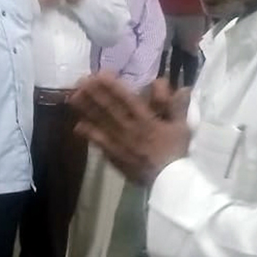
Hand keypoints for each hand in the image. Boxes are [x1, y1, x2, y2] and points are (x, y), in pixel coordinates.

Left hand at [69, 73, 190, 184]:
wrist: (169, 182)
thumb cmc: (176, 152)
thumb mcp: (182, 127)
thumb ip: (178, 106)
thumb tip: (182, 86)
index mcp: (146, 119)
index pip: (126, 99)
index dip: (112, 86)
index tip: (100, 75)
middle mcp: (129, 128)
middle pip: (109, 108)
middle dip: (94, 93)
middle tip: (80, 81)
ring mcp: (120, 142)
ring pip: (101, 122)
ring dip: (87, 109)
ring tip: (73, 97)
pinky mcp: (115, 155)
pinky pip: (100, 143)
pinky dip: (89, 134)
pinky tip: (78, 126)